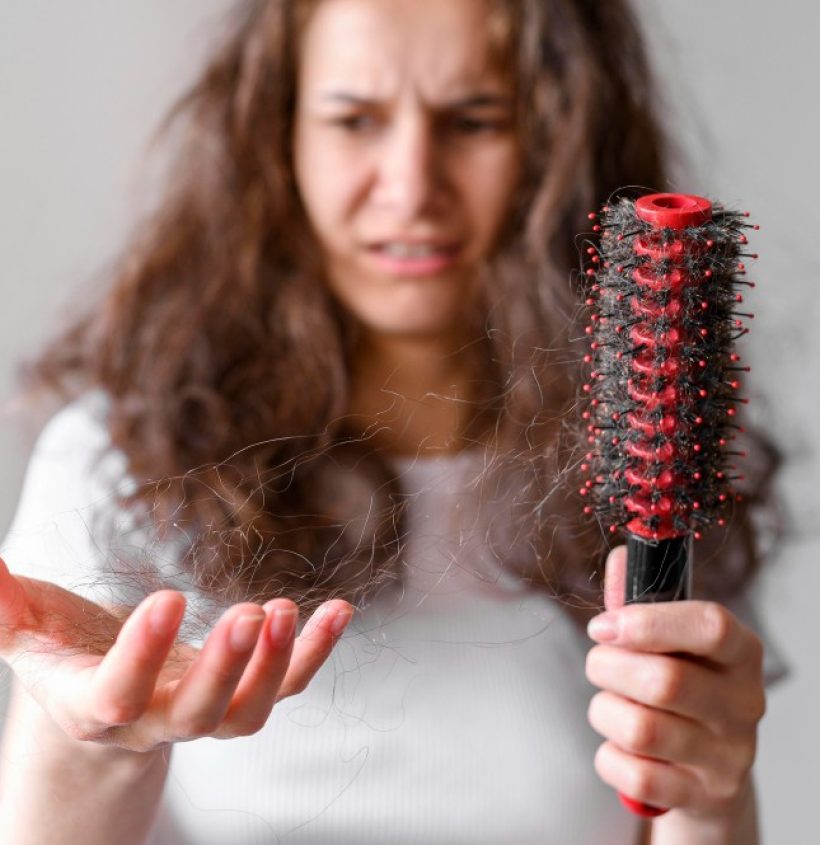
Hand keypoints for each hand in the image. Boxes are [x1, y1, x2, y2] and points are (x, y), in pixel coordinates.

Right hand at [0, 555, 351, 751]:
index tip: (168, 597)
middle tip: (252, 615)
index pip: (116, 695)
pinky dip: (315, 653)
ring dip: (277, 666)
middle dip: (226, 669)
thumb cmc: (68, 657)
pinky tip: (339, 609)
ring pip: (248, 712)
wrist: (111, 699)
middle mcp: (156, 722)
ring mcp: (207, 715)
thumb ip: (4, 607)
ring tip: (290, 611)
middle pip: (195, 716)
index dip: (142, 655)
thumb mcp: (30, 632)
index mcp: (96, 706)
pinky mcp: (243, 697)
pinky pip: (287, 687)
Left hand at [585, 546, 765, 820]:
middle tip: (599, 664)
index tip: (604, 624)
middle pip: (665, 682)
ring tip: (610, 706)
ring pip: (642, 730)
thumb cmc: (681, 690)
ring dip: (605, 713)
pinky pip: (635, 777)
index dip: (650, 622)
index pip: (711, 627)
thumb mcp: (669, 643)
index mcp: (740, 654)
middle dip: (608, 668)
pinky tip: (620, 748)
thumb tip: (621, 554)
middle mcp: (744, 705)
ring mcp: (727, 757)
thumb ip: (640, 599)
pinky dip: (610, 759)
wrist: (706, 774)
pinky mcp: (702, 797)